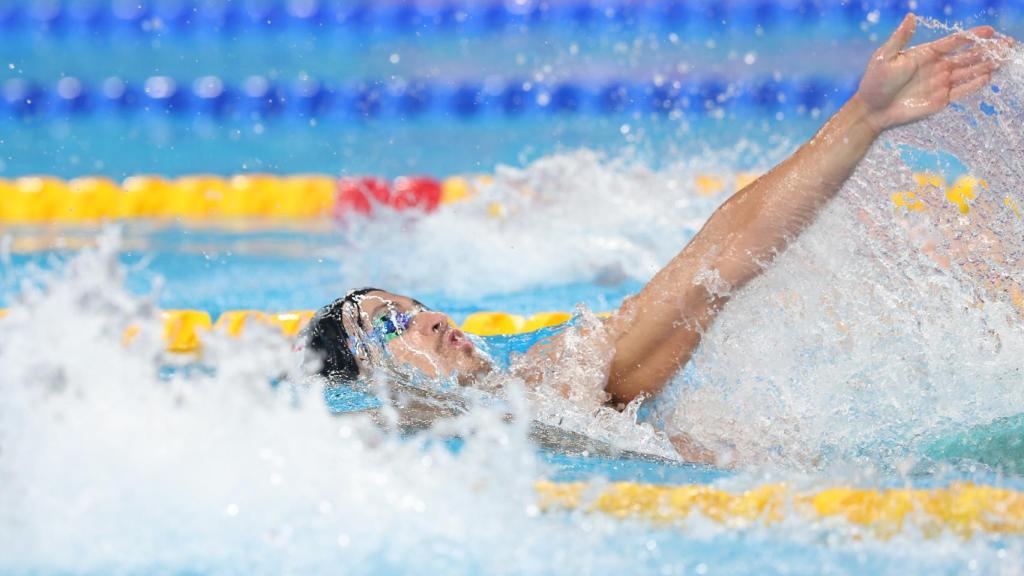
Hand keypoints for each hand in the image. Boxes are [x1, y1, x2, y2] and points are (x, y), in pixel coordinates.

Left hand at [856, 13, 1011, 131]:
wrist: (872, 109)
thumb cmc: (875, 81)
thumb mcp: (885, 56)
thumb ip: (900, 38)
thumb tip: (910, 16)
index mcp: (926, 54)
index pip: (954, 42)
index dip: (971, 36)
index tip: (989, 30)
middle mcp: (937, 67)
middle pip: (967, 56)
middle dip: (987, 49)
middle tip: (1006, 43)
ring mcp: (940, 83)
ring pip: (968, 72)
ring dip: (986, 65)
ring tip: (1003, 58)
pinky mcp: (940, 99)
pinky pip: (962, 90)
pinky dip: (975, 84)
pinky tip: (988, 77)